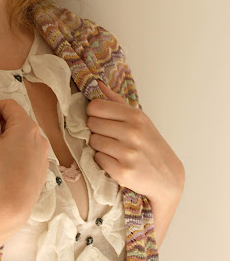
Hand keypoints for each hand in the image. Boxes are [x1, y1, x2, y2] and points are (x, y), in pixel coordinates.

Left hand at [86, 81, 184, 207]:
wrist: (167, 176)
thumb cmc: (150, 145)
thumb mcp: (139, 120)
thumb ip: (116, 101)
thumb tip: (97, 83)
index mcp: (136, 116)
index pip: (96, 106)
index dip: (94, 113)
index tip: (101, 120)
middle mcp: (133, 132)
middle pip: (92, 123)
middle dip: (97, 130)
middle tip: (109, 137)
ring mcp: (128, 153)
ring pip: (93, 141)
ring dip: (99, 146)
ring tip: (113, 150)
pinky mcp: (123, 171)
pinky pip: (97, 159)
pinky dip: (103, 161)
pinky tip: (115, 161)